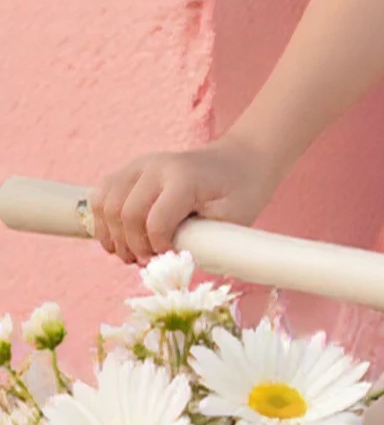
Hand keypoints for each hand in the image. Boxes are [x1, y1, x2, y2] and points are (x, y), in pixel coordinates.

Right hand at [88, 136, 277, 265]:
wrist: (241, 161)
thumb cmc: (240, 192)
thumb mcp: (232, 218)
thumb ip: (202, 240)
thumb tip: (170, 263)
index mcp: (183, 178)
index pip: (154, 222)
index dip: (157, 248)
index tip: (170, 258)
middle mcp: (156, 167)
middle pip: (123, 214)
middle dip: (132, 246)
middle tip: (148, 262)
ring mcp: (140, 165)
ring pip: (105, 205)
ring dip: (113, 236)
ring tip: (133, 253)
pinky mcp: (131, 170)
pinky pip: (101, 197)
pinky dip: (103, 222)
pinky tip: (119, 238)